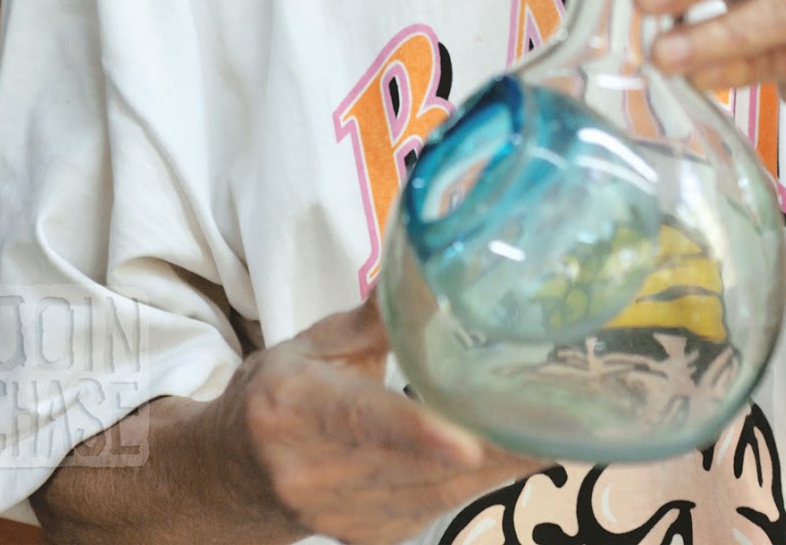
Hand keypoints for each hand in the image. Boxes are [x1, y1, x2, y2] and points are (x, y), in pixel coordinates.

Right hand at [218, 295, 541, 544]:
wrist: (230, 476)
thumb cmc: (276, 394)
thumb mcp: (312, 343)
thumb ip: (372, 317)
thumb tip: (426, 268)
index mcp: (296, 405)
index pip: (361, 419)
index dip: (415, 432)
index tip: (466, 440)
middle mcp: (314, 469)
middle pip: (416, 463)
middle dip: (491, 442)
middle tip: (555, 414)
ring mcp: (340, 513)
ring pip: (436, 492)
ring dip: (496, 464)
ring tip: (551, 429)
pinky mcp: (368, 535)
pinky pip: (435, 510)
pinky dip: (476, 481)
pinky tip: (510, 452)